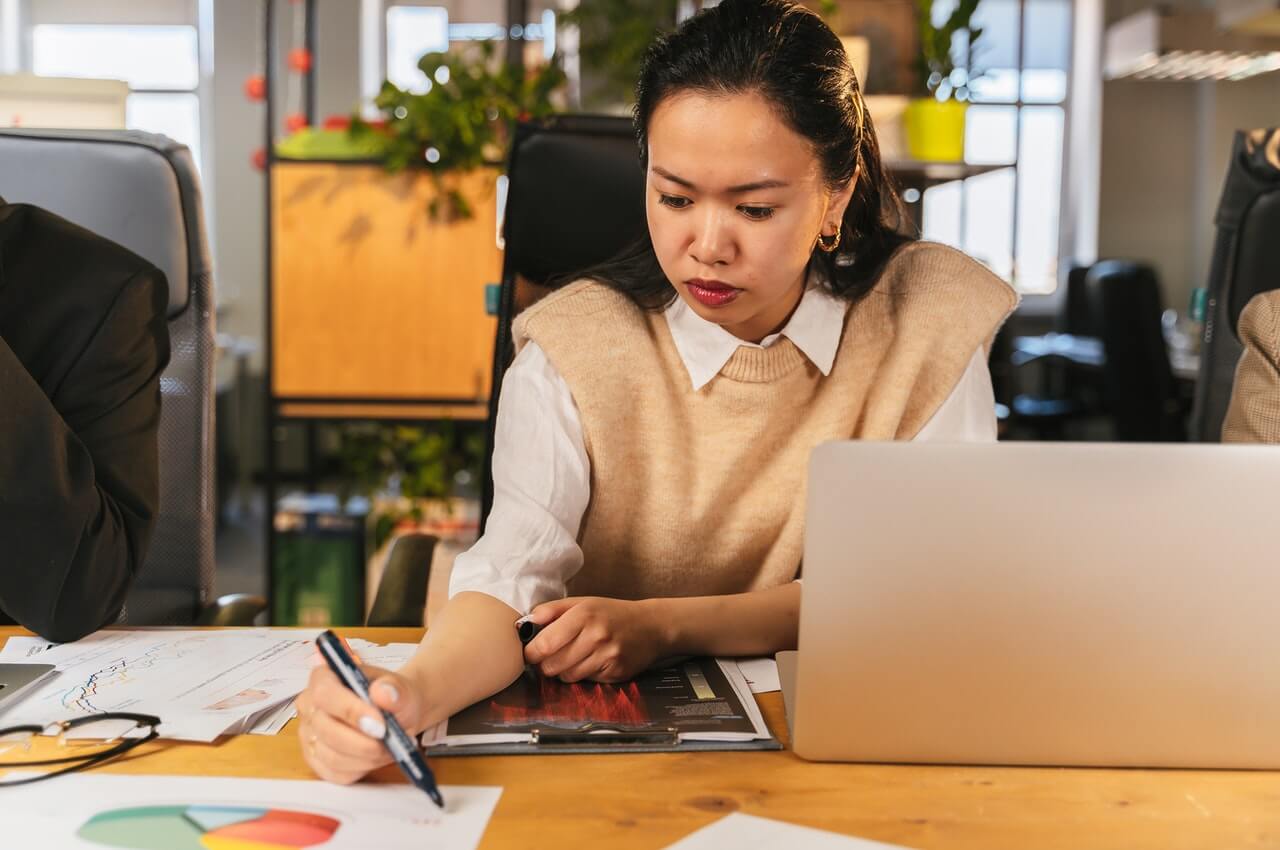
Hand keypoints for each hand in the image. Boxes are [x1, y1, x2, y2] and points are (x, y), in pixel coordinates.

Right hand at [295, 657, 432, 784]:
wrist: (398, 714)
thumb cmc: (393, 697)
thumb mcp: (401, 688)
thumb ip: (394, 688)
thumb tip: (383, 693)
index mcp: (323, 678)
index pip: (325, 693)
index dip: (351, 710)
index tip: (379, 725)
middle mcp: (310, 706)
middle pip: (326, 730)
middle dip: (363, 742)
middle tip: (390, 741)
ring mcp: (310, 735)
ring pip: (332, 756)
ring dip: (366, 757)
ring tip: (390, 748)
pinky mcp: (317, 761)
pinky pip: (336, 774)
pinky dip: (362, 768)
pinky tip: (377, 757)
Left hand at [523, 597, 667, 682]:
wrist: (651, 626)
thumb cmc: (611, 613)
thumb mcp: (582, 603)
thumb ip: (552, 610)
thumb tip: (525, 622)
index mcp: (584, 615)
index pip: (544, 644)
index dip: (531, 652)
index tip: (530, 652)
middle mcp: (596, 636)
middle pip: (552, 665)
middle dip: (546, 664)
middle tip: (551, 656)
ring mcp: (607, 656)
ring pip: (567, 676)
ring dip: (564, 670)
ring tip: (573, 656)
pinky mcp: (615, 673)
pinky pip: (586, 681)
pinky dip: (583, 674)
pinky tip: (592, 661)